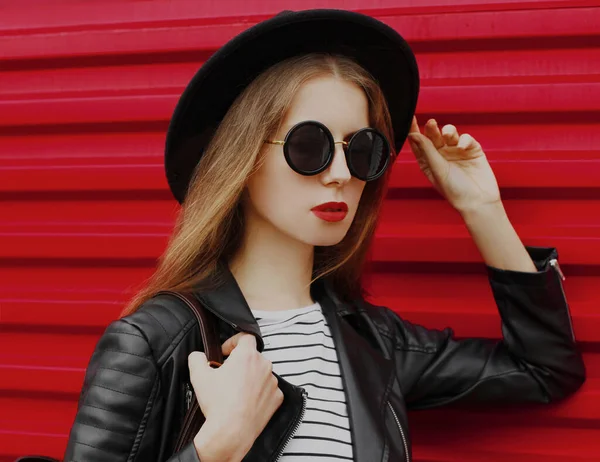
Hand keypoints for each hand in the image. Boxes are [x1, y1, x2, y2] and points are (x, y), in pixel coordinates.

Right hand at [189, 332, 282, 460]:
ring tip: (236, 390)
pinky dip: (259, 392)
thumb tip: (198, 356)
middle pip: (252, 356)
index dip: (233, 342)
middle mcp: (264, 366)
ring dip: (250, 377)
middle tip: (226, 374)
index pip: (245, 337)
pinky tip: (246, 401)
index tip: (224, 353)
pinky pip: (268, 390)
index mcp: (247, 356)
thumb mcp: (199, 376)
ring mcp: (272, 382)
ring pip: (261, 373)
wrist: (231, 432)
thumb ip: (196, 358)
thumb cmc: (218, 404)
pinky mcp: (277, 398)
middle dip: (240, 362)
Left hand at [407, 116, 500, 213]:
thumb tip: (414, 134)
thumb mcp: (438, 169)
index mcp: (428, 162)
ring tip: (449, 135)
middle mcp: (441, 156)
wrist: (478, 201)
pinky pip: (466, 138)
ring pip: (450, 134)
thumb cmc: (455, 190)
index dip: (414, 131)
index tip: (410, 118)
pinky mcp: (472, 150)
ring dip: (449, 131)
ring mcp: (457, 152)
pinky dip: (464, 139)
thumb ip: (427, 150)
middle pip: (434, 136)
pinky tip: (463, 146)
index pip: (419, 144)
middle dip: (432, 129)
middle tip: (431, 124)